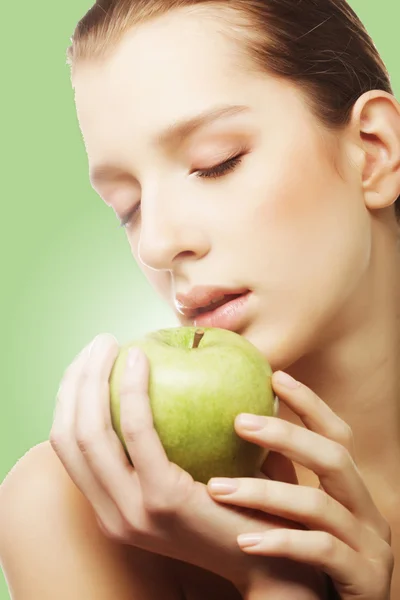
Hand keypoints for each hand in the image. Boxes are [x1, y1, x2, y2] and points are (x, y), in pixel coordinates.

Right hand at [50, 334, 326, 597]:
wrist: (272, 558)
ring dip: (94, 379)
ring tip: (112, 343)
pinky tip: (142, 359)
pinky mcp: (162, 502)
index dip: (70, 395)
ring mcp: (132, 512)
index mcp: (111, 507)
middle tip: (100, 342)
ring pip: (90, 434)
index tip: (90, 359)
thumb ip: (162, 445)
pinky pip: (137, 433)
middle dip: (76, 380)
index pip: (69, 444)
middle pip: (69, 435)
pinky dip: (133, 391)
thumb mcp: (185, 478)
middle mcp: (111, 514)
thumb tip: (160, 377)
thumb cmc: (237, 504)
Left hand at [206, 371, 394, 599]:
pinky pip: (321, 551)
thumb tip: (233, 438)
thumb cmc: (310, 568)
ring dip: (265, 493)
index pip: (337, 435)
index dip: (310, 403)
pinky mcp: (365, 579)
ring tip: (217, 487)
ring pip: (320, 504)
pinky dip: (281, 540)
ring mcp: (370, 545)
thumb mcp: (298, 518)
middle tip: (238, 421)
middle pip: (334, 457)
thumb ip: (280, 481)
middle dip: (286, 435)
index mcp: (351, 492)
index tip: (275, 376)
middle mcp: (367, 511)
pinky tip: (244, 540)